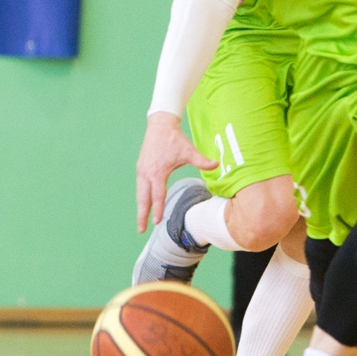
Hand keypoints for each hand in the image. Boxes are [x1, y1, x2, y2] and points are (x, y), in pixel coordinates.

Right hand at [136, 112, 215, 231]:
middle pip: (144, 198)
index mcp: (158, 172)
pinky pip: (140, 187)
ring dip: (140, 208)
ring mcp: (141, 171)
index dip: (158, 209)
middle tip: (141, 230)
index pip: (158, 195)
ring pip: (140, 193)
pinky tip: (144, 205)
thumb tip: (216, 164)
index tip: (157, 222)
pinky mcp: (140, 168)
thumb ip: (202, 160)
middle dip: (142, 215)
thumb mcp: (189, 150)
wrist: (160, 125)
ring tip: (141, 221)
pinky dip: (141, 197)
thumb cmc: (175, 139)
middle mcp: (147, 173)